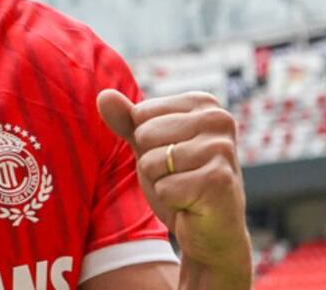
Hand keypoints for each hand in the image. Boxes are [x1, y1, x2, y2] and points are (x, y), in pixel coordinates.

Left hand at [97, 90, 251, 288]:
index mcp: (203, 103)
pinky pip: (165, 187)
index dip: (147, 141)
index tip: (172, 155)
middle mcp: (219, 119)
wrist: (210, 229)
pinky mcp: (219, 180)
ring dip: (161, 182)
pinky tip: (192, 203)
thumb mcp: (148, 146)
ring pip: (152, 161)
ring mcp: (222, 148)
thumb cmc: (180, 180)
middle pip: (145, 135)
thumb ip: (126, 119)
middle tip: (179, 175)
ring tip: (185, 188)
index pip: (141, 113)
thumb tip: (103, 95)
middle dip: (152, 162)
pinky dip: (171, 200)